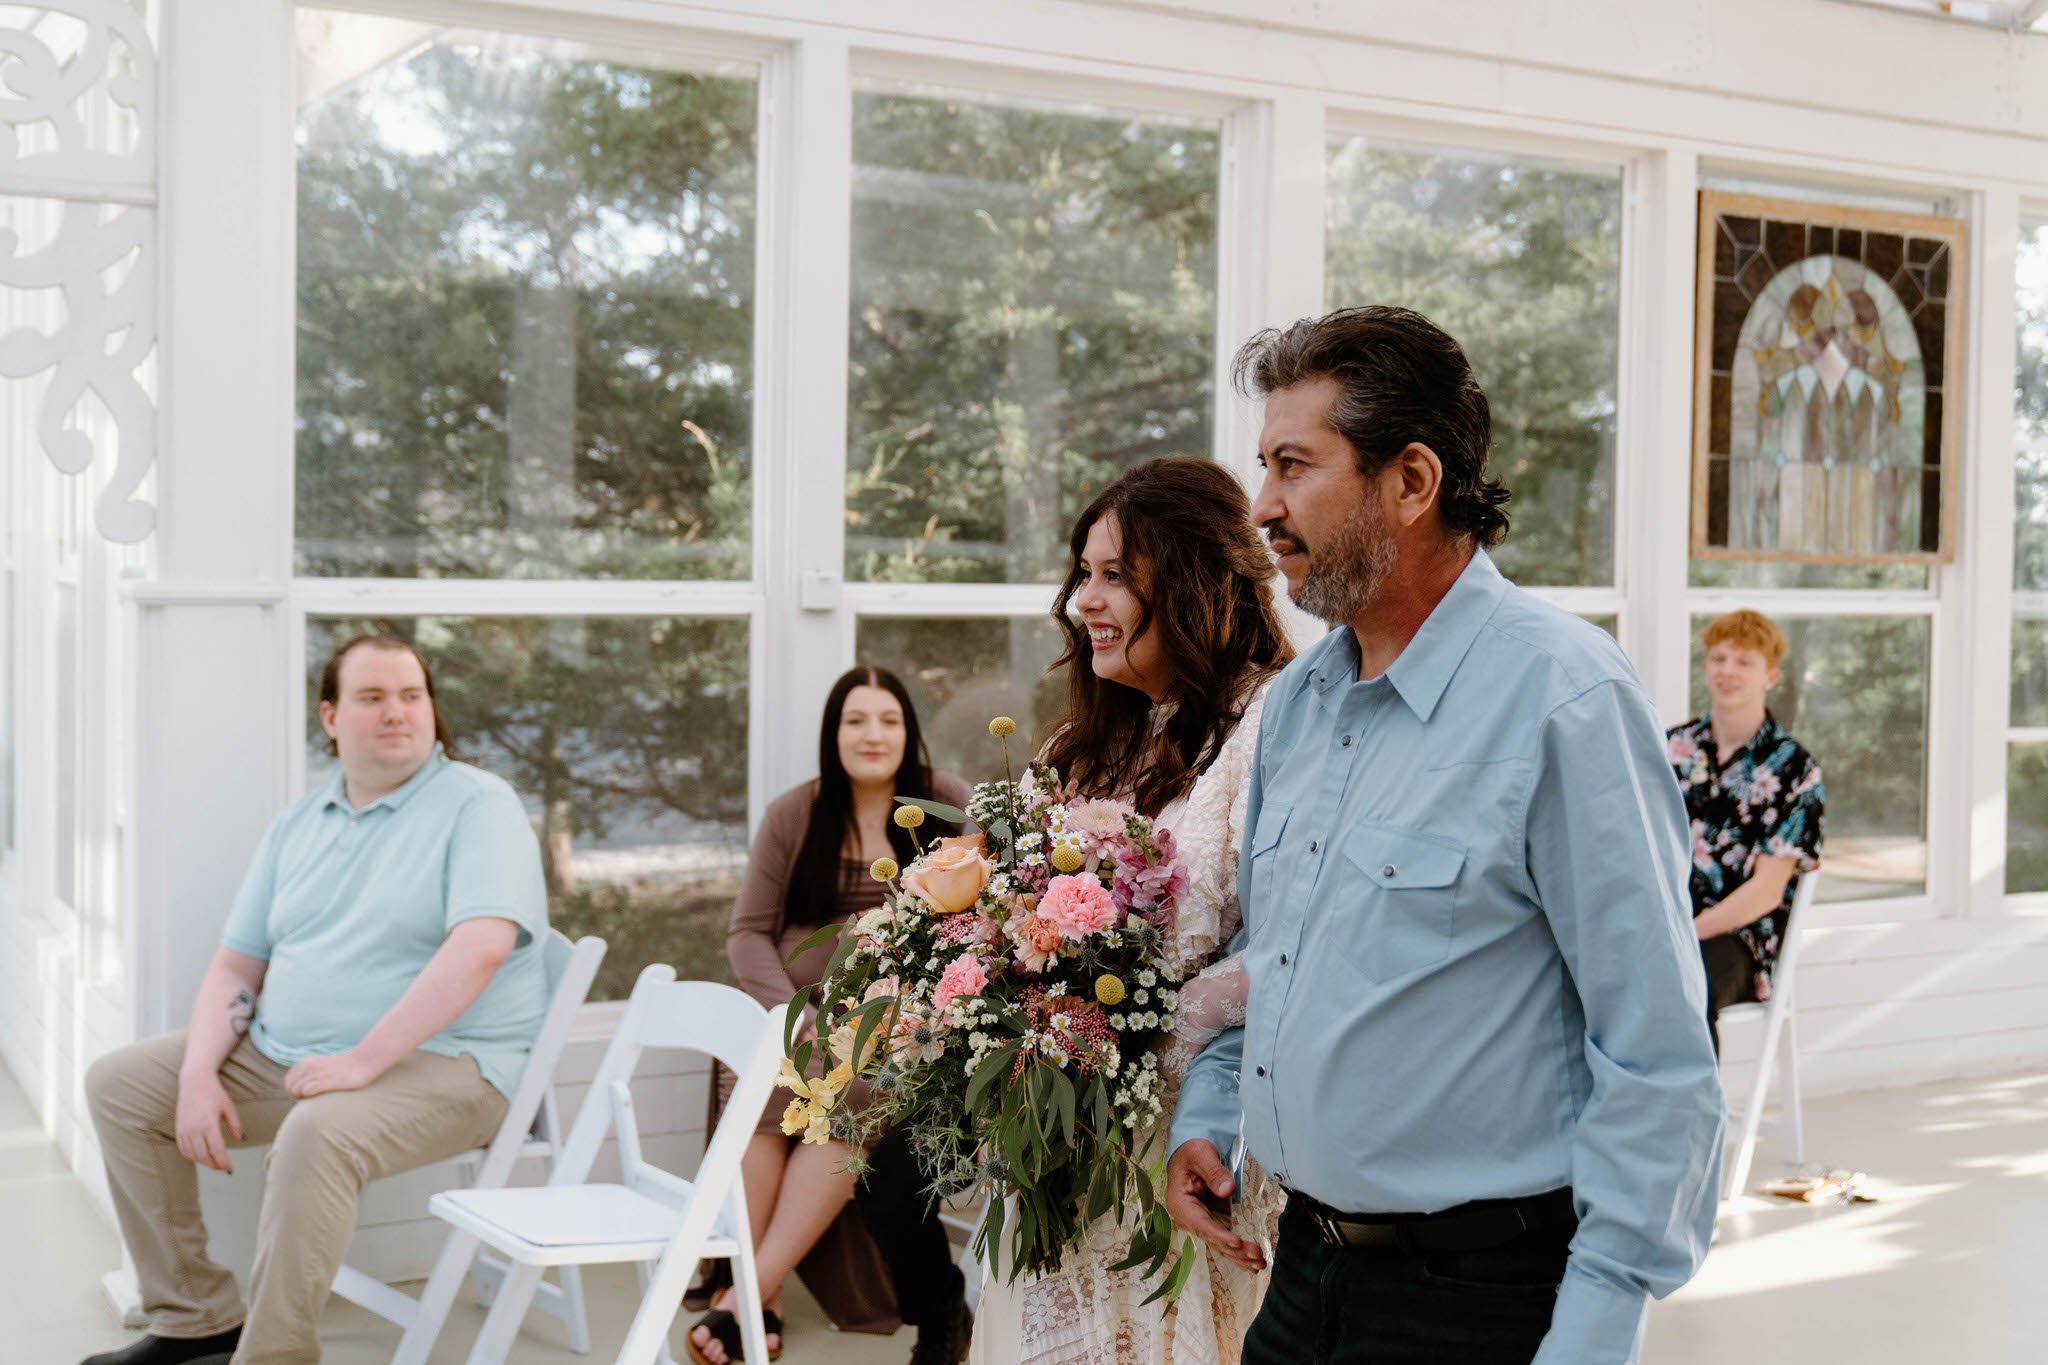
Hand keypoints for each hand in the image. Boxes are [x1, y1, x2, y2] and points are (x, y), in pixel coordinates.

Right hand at [174, 1071, 242, 1173]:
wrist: (194, 1082)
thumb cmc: (215, 1093)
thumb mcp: (229, 1108)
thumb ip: (235, 1125)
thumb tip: (242, 1139)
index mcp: (209, 1124)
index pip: (217, 1150)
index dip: (224, 1162)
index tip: (230, 1169)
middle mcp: (194, 1129)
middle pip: (204, 1156)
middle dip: (214, 1165)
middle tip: (223, 1168)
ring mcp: (184, 1130)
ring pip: (192, 1155)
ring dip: (203, 1162)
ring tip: (214, 1163)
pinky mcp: (178, 1129)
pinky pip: (183, 1149)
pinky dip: (191, 1156)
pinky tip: (200, 1156)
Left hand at [284, 1049, 382, 1098]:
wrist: (363, 1063)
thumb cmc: (344, 1068)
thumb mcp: (321, 1065)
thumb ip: (309, 1073)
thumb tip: (299, 1089)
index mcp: (306, 1061)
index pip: (288, 1081)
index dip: (294, 1090)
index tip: (304, 1096)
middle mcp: (308, 1065)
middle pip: (290, 1087)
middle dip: (296, 1096)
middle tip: (309, 1100)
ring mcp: (316, 1073)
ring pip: (296, 1090)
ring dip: (303, 1097)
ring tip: (315, 1098)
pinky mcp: (325, 1080)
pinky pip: (307, 1091)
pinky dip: (309, 1096)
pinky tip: (319, 1096)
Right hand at [1163, 1140, 1266, 1272]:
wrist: (1191, 1153)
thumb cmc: (1192, 1151)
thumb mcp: (1201, 1154)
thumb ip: (1214, 1171)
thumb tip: (1228, 1190)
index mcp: (1180, 1204)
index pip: (1201, 1224)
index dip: (1219, 1235)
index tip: (1237, 1242)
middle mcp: (1189, 1218)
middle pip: (1213, 1239)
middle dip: (1236, 1250)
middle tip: (1258, 1255)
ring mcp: (1201, 1221)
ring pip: (1220, 1245)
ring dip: (1240, 1257)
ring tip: (1261, 1264)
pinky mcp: (1213, 1221)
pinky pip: (1225, 1240)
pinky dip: (1238, 1252)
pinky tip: (1253, 1264)